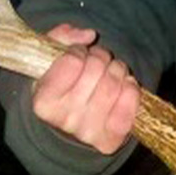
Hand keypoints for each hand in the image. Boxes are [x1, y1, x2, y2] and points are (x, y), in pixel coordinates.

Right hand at [31, 25, 139, 154]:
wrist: (70, 127)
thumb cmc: (61, 87)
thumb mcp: (49, 60)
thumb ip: (62, 37)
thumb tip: (88, 35)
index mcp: (44, 102)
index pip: (72, 61)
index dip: (78, 51)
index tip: (78, 54)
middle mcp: (64, 120)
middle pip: (95, 69)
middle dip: (101, 57)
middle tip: (98, 60)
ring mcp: (88, 131)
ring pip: (114, 83)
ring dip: (117, 69)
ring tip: (111, 71)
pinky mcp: (111, 139)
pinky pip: (130, 102)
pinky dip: (131, 88)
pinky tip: (123, 86)